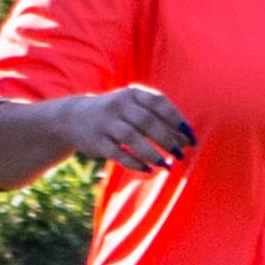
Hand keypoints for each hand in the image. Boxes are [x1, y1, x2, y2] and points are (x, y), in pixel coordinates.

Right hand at [53, 85, 195, 171]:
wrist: (74, 117)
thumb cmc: (117, 114)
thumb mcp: (135, 108)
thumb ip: (160, 120)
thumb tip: (187, 140)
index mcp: (133, 94)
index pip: (159, 103)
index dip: (177, 120)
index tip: (191, 138)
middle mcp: (119, 105)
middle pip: (147, 121)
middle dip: (167, 139)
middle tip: (181, 155)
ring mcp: (105, 122)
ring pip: (132, 137)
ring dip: (152, 153)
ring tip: (167, 166)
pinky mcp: (96, 141)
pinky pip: (117, 153)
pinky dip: (134, 162)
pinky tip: (148, 170)